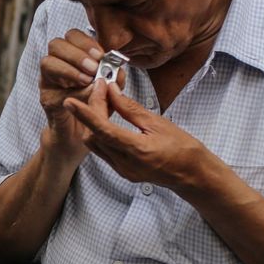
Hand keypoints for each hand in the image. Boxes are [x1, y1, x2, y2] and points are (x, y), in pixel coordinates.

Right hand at [39, 28, 121, 160]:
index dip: (86, 42)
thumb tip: (116, 69)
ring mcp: (48, 82)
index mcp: (73, 57)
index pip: (72, 36)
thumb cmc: (96, 107)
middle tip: (93, 67)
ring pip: (47, 62)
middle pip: (56, 44)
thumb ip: (116, 77)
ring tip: (87, 80)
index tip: (101, 55)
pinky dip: (69, 90)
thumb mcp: (112, 90)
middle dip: (77, 53)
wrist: (83, 134)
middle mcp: (57, 65)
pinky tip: (82, 94)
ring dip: (69, 69)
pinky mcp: (46, 99)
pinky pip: (52, 89)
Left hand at [66, 79, 212, 190]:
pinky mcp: (122, 172)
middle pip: (94, 136)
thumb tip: (111, 91)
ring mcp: (122, 171)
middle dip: (91, 112)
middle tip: (100, 89)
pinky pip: (103, 151)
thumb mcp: (158, 123)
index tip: (71, 101)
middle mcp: (126, 164)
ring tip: (104, 100)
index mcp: (137, 150)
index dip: (85, 115)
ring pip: (95, 144)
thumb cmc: (182, 147)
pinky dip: (101, 133)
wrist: (192, 174)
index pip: (103, 131)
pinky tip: (108, 118)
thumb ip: (130, 108)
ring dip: (94, 122)